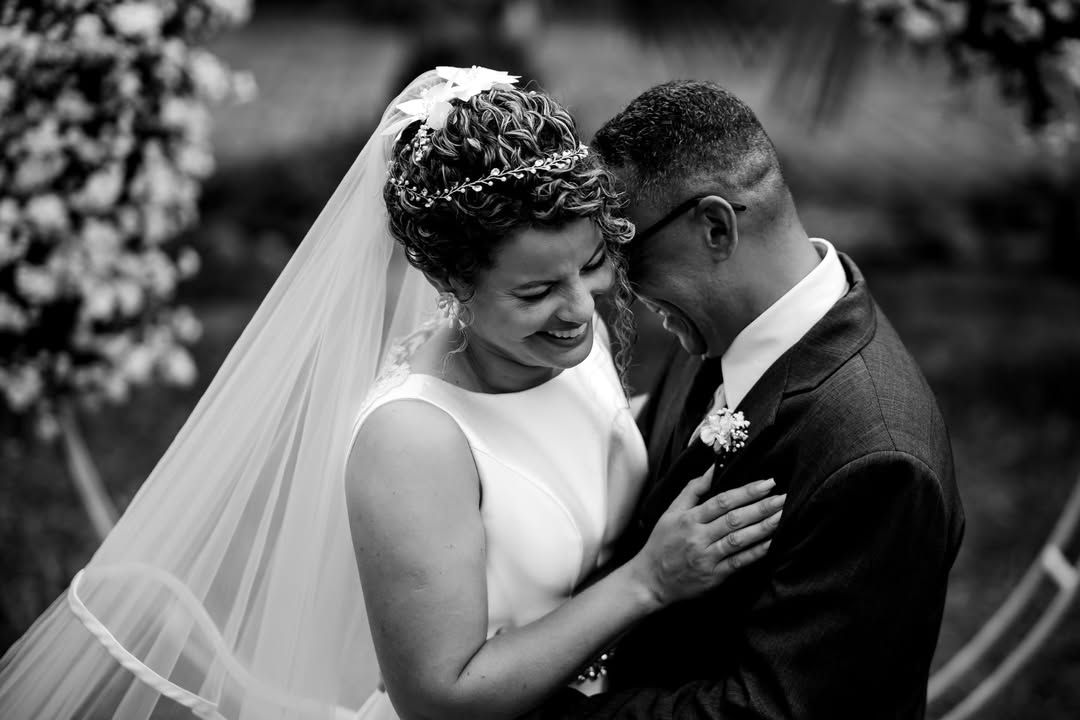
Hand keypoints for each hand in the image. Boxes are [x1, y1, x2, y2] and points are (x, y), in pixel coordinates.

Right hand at [628, 468, 783, 607]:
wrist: (650, 580)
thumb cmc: (661, 543)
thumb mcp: (671, 512)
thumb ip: (692, 490)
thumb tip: (712, 469)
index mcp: (689, 519)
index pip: (722, 501)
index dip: (746, 492)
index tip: (767, 483)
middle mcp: (698, 537)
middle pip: (735, 519)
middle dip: (762, 507)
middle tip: (784, 497)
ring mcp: (707, 557)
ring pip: (739, 539)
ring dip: (764, 527)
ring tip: (783, 516)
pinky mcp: (714, 576)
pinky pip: (739, 562)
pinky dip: (757, 552)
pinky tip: (773, 542)